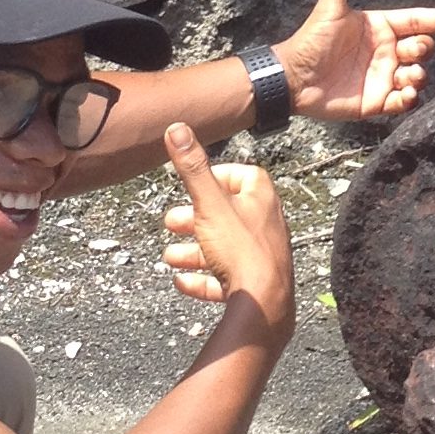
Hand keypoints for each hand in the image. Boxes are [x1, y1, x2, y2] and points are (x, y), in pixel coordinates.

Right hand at [160, 124, 294, 331]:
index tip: (196, 182)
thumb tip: (176, 127)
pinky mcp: (254, 287)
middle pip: (227, 214)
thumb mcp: (209, 203)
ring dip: (193, 251)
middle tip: (171, 222)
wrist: (263, 306)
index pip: (245, 176)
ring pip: (223, 249)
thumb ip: (192, 167)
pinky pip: (225, 280)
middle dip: (196, 218)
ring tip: (169, 255)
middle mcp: (266, 226)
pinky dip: (202, 280)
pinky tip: (181, 282)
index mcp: (261, 199)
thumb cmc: (241, 250)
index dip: (219, 175)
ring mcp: (262, 257)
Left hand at [273, 0, 434, 122]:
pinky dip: (409, 100)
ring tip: (411, 78)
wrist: (293, 79)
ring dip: (419, 77)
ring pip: (416, 76)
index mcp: (380, 27)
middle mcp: (386, 52)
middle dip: (424, 49)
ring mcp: (383, 77)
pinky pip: (402, 103)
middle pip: (421, 48)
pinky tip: (404, 96)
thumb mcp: (330, 7)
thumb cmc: (311, 40)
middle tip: (413, 51)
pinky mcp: (377, 102)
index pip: (418, 21)